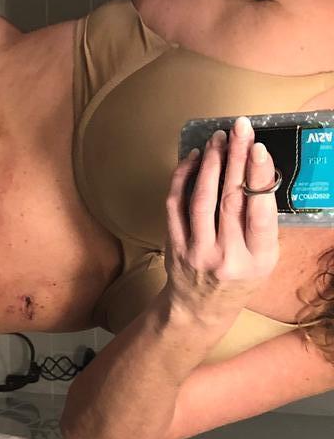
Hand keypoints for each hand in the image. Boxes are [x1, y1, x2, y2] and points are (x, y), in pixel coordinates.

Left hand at [163, 116, 280, 325]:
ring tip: (218, 139)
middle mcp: (226, 256)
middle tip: (239, 130)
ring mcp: (196, 251)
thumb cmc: (239, 277)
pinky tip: (193, 158)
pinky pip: (175, 205)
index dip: (257, 178)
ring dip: (210, 164)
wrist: (200, 307)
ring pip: (200, 199)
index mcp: (257, 259)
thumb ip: (262, 223)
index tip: (257, 149)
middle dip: (235, 159)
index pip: (258, 214)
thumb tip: (257, 172)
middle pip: (230, 200)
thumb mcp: (264, 258)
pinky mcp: (173, 244)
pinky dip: (183, 178)